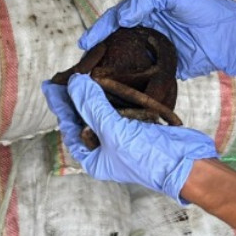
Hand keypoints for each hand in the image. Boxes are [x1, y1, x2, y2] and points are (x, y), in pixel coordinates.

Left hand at [42, 75, 216, 204]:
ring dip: (95, 92)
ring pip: (103, 111)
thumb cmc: (147, 157)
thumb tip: (75, 83)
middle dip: (76, 97)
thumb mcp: (114, 132)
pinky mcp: (138, 126)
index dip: (60, 105)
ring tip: (84, 72)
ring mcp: (123, 136)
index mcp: (94, 158)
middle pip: (85, 118)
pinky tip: (109, 79)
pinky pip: (121, 107)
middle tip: (66, 74)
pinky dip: (115, 94)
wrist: (186, 163)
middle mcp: (106, 147)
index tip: (49, 85)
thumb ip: (93, 107)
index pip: (70, 126)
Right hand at [78, 0, 235, 78]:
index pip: (118, 17)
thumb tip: (123, 16)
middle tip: (84, 62)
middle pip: (117, 38)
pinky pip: (144, 73)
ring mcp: (157, 49)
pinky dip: (130, 79)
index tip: (87, 42)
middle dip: (100, 48)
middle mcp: (149, 28)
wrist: (235, 38)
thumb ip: (147, 0)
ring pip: (127, 56)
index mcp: (149, 9)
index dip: (100, 28)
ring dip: (111, 65)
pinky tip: (117, 87)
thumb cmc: (207, 10)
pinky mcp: (167, 68)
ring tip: (93, 77)